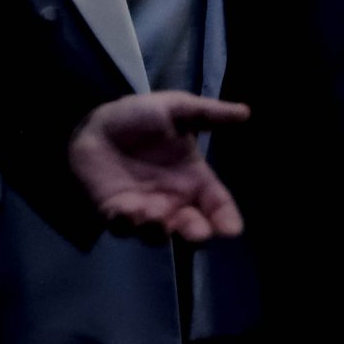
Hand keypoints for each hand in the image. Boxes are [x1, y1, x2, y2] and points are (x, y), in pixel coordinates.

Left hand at [67, 92, 249, 242]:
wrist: (98, 124)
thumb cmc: (141, 117)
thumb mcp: (178, 109)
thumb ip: (209, 114)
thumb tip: (245, 112)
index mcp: (193, 179)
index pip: (216, 203)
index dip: (226, 217)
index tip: (233, 231)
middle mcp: (172, 200)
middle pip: (190, 226)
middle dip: (195, 233)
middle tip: (199, 233)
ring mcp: (143, 210)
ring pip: (155, 233)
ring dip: (158, 230)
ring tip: (157, 216)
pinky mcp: (114, 212)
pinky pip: (121, 226)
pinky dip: (126, 223)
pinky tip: (128, 211)